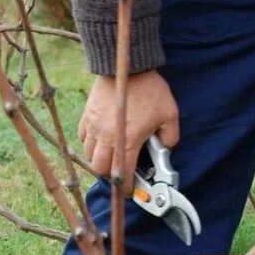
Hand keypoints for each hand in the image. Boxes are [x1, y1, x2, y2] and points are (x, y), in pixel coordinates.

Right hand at [78, 70, 179, 192]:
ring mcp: (94, 127)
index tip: (131, 190)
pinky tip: (100, 142)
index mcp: (128, 141)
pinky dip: (90, 146)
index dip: (127, 187)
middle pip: (101, 169)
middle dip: (111, 177)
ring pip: (89, 156)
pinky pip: (83, 139)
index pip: (123, 175)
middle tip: (121, 173)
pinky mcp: (87, 116)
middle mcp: (108, 138)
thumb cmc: (149, 89)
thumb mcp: (170, 114)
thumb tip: (166, 149)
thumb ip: (170, 137)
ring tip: (111, 158)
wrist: (126, 65)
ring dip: (100, 161)